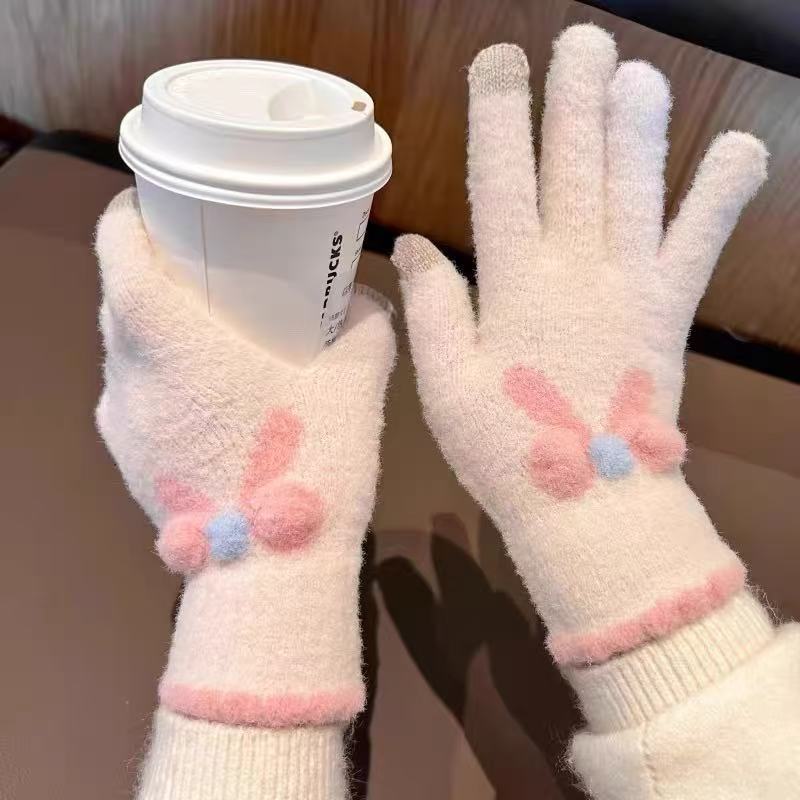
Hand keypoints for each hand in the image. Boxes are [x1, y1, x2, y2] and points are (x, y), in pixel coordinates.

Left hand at [96, 188, 394, 724]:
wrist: (269, 573)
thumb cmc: (308, 465)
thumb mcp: (356, 386)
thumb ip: (366, 328)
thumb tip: (364, 299)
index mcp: (171, 340)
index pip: (118, 250)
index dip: (128, 215)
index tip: (156, 205)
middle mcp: (130, 375)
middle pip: (117, 297)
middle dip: (149, 269)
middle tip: (201, 263)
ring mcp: (121, 423)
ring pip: (122, 351)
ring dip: (151, 328)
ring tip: (205, 331)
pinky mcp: (126, 461)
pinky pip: (132, 397)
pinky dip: (156, 378)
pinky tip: (203, 398)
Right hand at [392, 26, 766, 664]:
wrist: (588, 500)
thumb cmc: (504, 446)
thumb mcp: (443, 382)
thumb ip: (432, 307)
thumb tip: (413, 245)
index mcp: (512, 283)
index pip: (500, 179)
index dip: (499, 116)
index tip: (500, 63)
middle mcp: (574, 268)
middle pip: (573, 167)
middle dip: (574, 99)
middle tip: (580, 41)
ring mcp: (629, 284)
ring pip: (633, 189)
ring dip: (637, 126)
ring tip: (638, 73)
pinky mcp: (670, 310)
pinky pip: (698, 245)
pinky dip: (721, 198)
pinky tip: (743, 150)